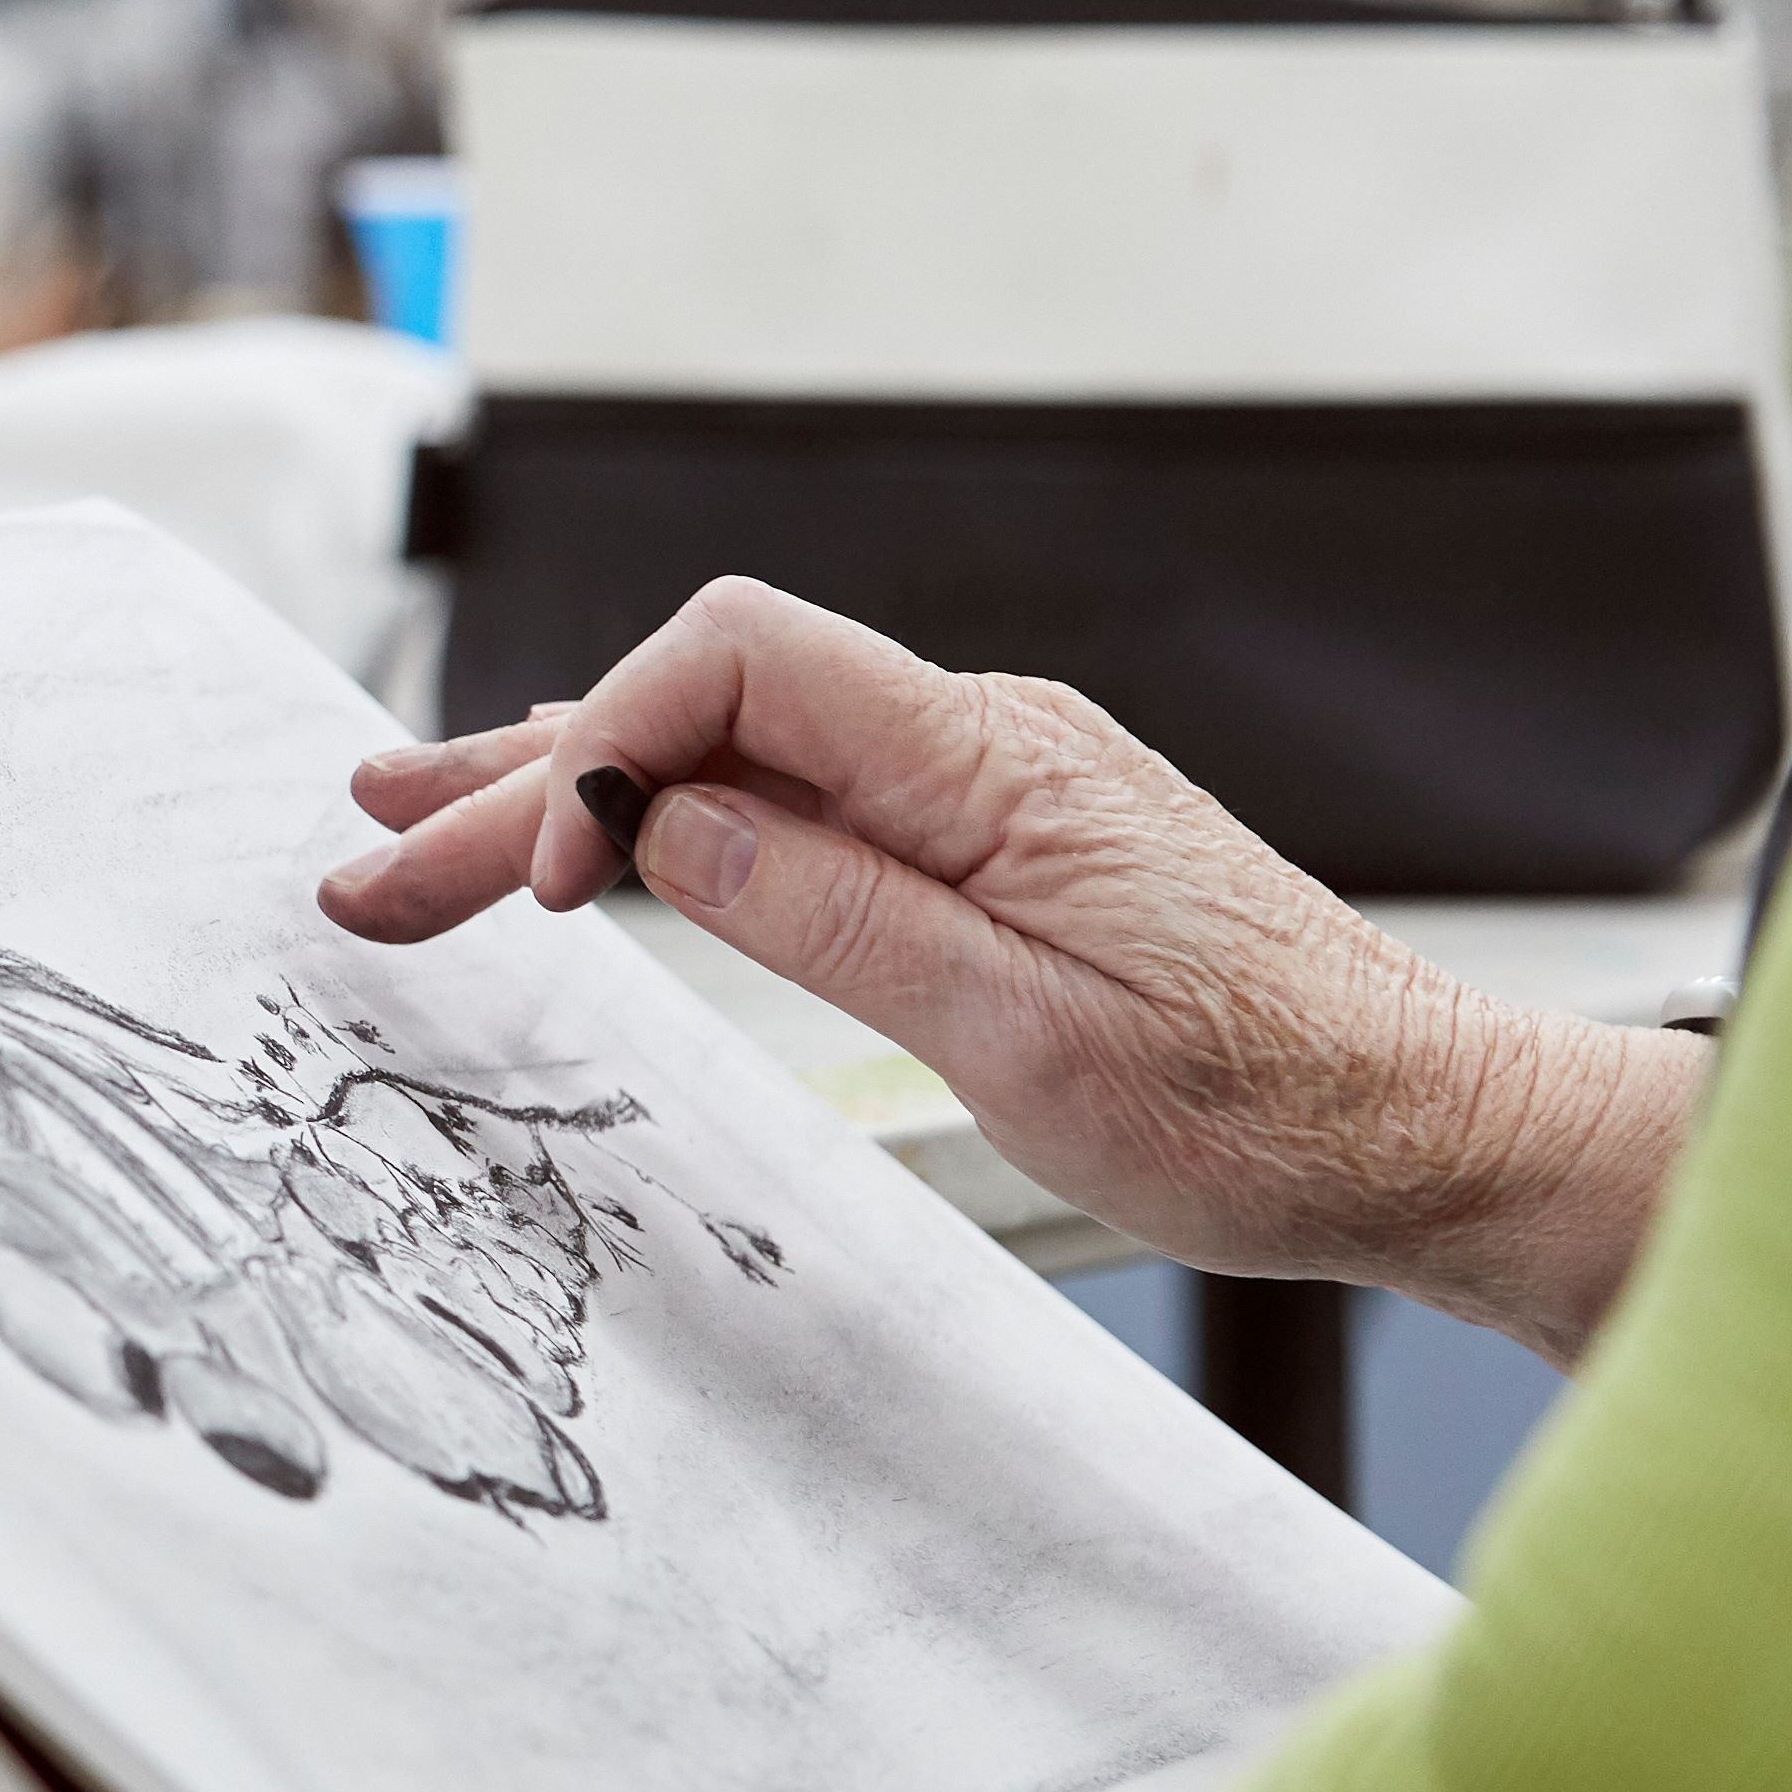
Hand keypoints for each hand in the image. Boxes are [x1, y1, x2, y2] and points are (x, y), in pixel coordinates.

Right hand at [316, 579, 1699, 1363]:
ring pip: (725, 755)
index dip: (599, 745)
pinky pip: (789, 802)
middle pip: (695, 710)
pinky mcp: (983, 846)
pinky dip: (665, 825)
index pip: (731, 660)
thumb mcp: (1021, 1034)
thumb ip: (826, 912)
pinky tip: (582, 847)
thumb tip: (655, 829)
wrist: (1420, 1132)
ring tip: (413, 826)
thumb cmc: (1260, 1106)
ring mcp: (977, 789)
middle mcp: (974, 741)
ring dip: (563, 794)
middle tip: (371, 862)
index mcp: (985, 758)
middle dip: (518, 782)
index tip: (536, 882)